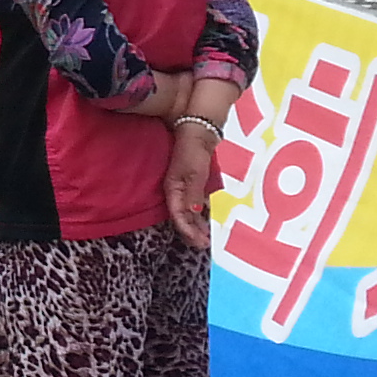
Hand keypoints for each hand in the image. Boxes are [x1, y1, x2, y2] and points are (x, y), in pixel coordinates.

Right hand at [164, 118, 218, 248]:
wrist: (198, 132)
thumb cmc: (193, 150)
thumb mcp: (194, 173)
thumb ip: (193, 193)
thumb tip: (194, 213)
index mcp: (173, 189)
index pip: (178, 216)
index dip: (187, 230)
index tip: (200, 242)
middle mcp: (175, 192)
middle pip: (181, 217)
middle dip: (191, 232)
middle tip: (203, 245)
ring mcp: (182, 189)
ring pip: (186, 213)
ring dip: (195, 226)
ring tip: (204, 239)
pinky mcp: (190, 185)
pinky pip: (191, 205)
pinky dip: (197, 216)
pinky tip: (203, 222)